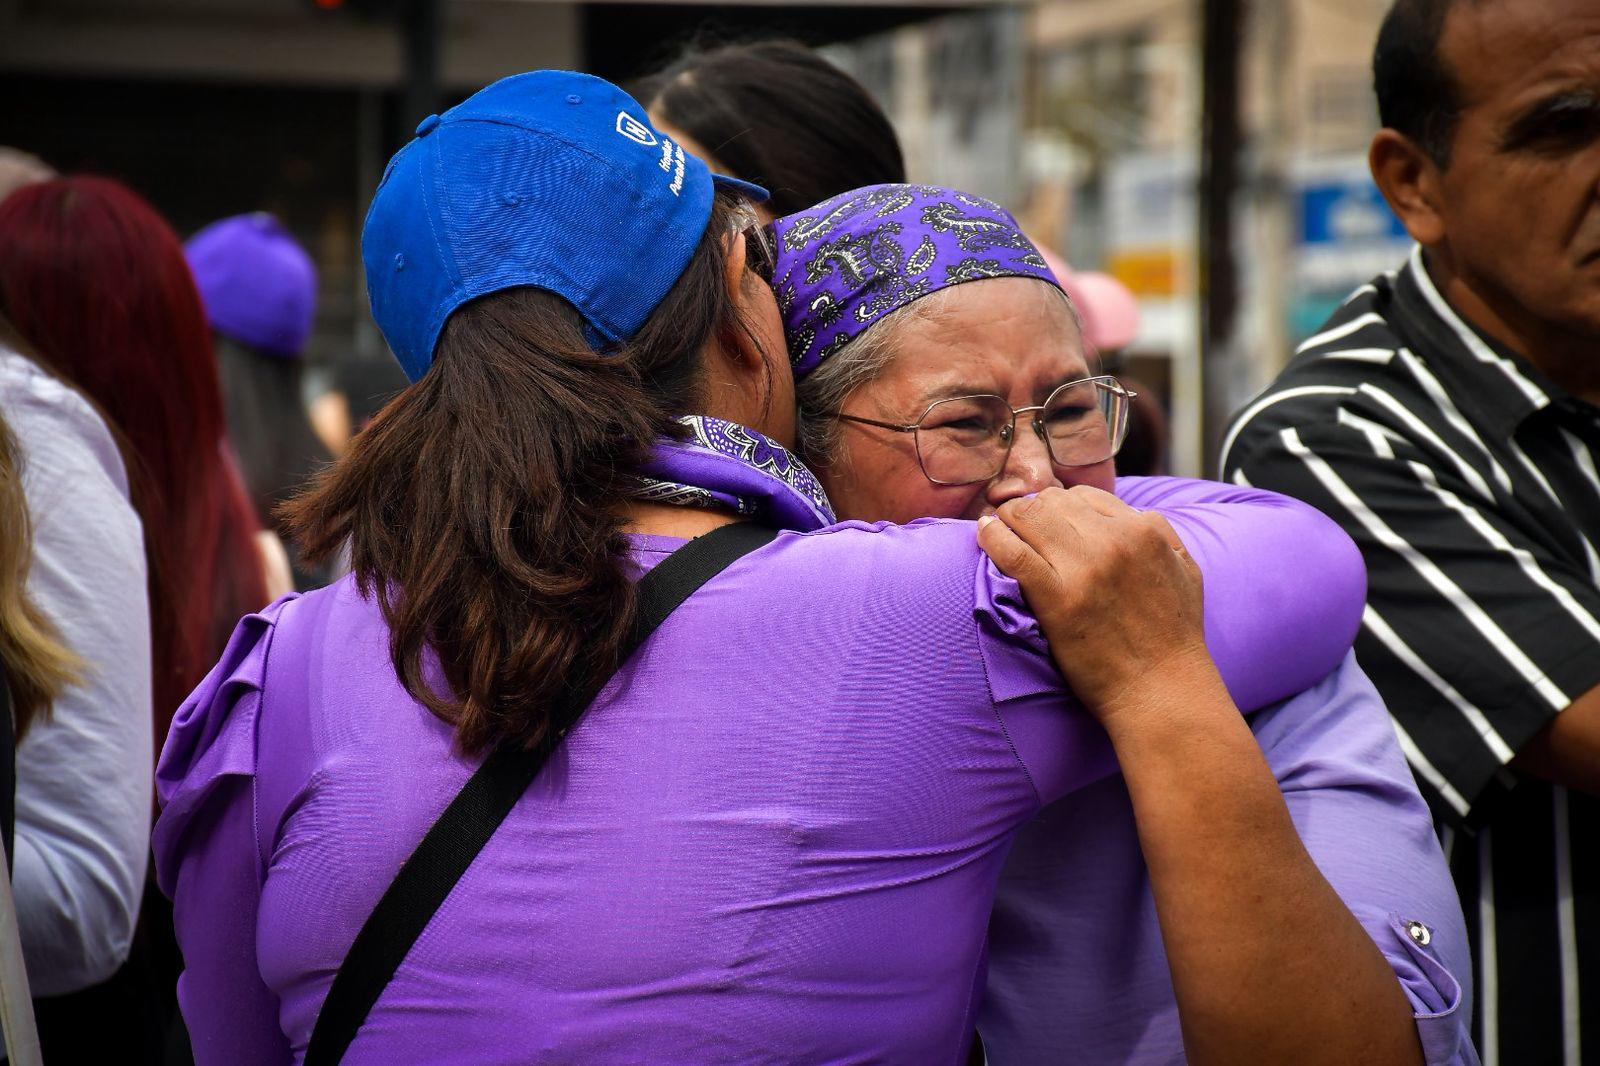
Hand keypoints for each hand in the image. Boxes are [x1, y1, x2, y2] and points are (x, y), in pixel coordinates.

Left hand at [977, 485, 1216, 729]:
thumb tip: (1130, 513)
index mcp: (1144, 530)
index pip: (1084, 497)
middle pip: (1052, 502)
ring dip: (1008, 518)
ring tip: (998, 526)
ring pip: (1029, 517)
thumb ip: (1160, 533)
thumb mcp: (1185, 569)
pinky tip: (985, 533)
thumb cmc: (1174, 635)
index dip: (1060, 506)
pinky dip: (992, 536)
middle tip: (1016, 522)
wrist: (1160, 689)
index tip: (1046, 521)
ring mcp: (1083, 568)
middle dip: (1031, 509)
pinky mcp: (1056, 597)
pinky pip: (1012, 551)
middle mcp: (1113, 541)